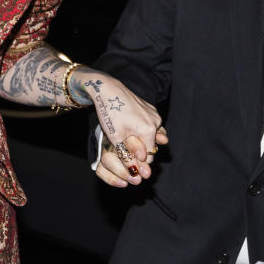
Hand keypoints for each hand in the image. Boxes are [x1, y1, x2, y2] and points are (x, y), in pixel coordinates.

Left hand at [81, 72, 167, 187]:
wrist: (108, 90)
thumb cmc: (111, 113)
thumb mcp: (116, 139)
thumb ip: (128, 156)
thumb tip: (136, 173)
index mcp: (148, 130)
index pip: (148, 156)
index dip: (138, 163)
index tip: (128, 164)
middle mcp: (155, 122)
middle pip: (151, 146)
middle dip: (140, 152)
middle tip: (126, 152)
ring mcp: (154, 114)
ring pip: (151, 136)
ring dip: (142, 141)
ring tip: (127, 139)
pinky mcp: (150, 109)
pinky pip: (151, 126)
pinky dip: (144, 131)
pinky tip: (133, 129)